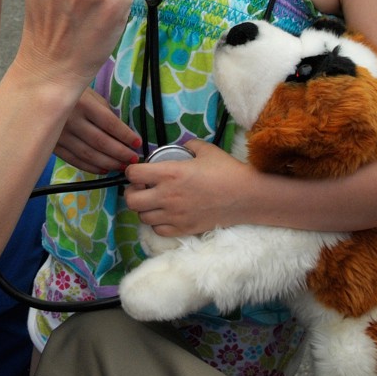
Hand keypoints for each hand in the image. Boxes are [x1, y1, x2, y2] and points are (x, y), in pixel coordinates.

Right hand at [55, 88, 141, 173]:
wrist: (42, 97)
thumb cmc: (73, 94)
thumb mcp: (91, 95)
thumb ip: (105, 112)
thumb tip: (121, 135)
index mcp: (83, 103)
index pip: (109, 123)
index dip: (125, 135)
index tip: (137, 143)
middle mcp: (70, 119)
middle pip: (100, 141)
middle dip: (120, 153)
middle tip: (133, 159)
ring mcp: (59, 134)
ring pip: (88, 154)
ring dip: (108, 163)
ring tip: (122, 166)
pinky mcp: (52, 145)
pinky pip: (74, 160)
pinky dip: (91, 167)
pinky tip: (104, 169)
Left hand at [124, 141, 256, 236]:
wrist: (246, 196)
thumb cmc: (226, 170)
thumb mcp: (205, 150)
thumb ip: (188, 145)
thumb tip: (181, 145)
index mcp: (169, 173)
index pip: (133, 174)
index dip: (132, 171)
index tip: (139, 171)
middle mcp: (167, 196)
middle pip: (131, 200)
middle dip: (132, 192)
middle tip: (142, 188)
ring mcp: (174, 215)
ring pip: (142, 217)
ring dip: (144, 208)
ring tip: (154, 202)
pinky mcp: (183, 229)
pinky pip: (158, 230)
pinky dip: (157, 223)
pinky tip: (165, 215)